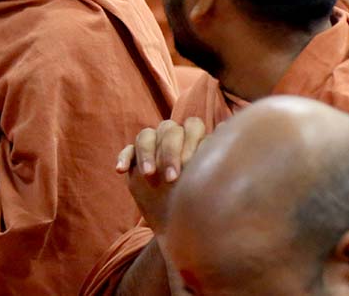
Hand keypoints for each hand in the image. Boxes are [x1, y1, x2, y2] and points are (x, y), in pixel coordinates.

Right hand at [115, 118, 206, 233]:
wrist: (179, 222)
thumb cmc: (199, 197)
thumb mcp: (208, 177)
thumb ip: (213, 152)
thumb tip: (227, 127)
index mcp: (194, 138)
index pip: (192, 126)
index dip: (190, 142)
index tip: (189, 166)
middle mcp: (173, 138)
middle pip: (168, 129)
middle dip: (169, 152)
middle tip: (171, 178)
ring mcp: (152, 148)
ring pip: (146, 135)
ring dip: (146, 153)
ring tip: (149, 174)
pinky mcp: (135, 162)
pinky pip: (127, 151)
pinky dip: (124, 157)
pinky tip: (121, 170)